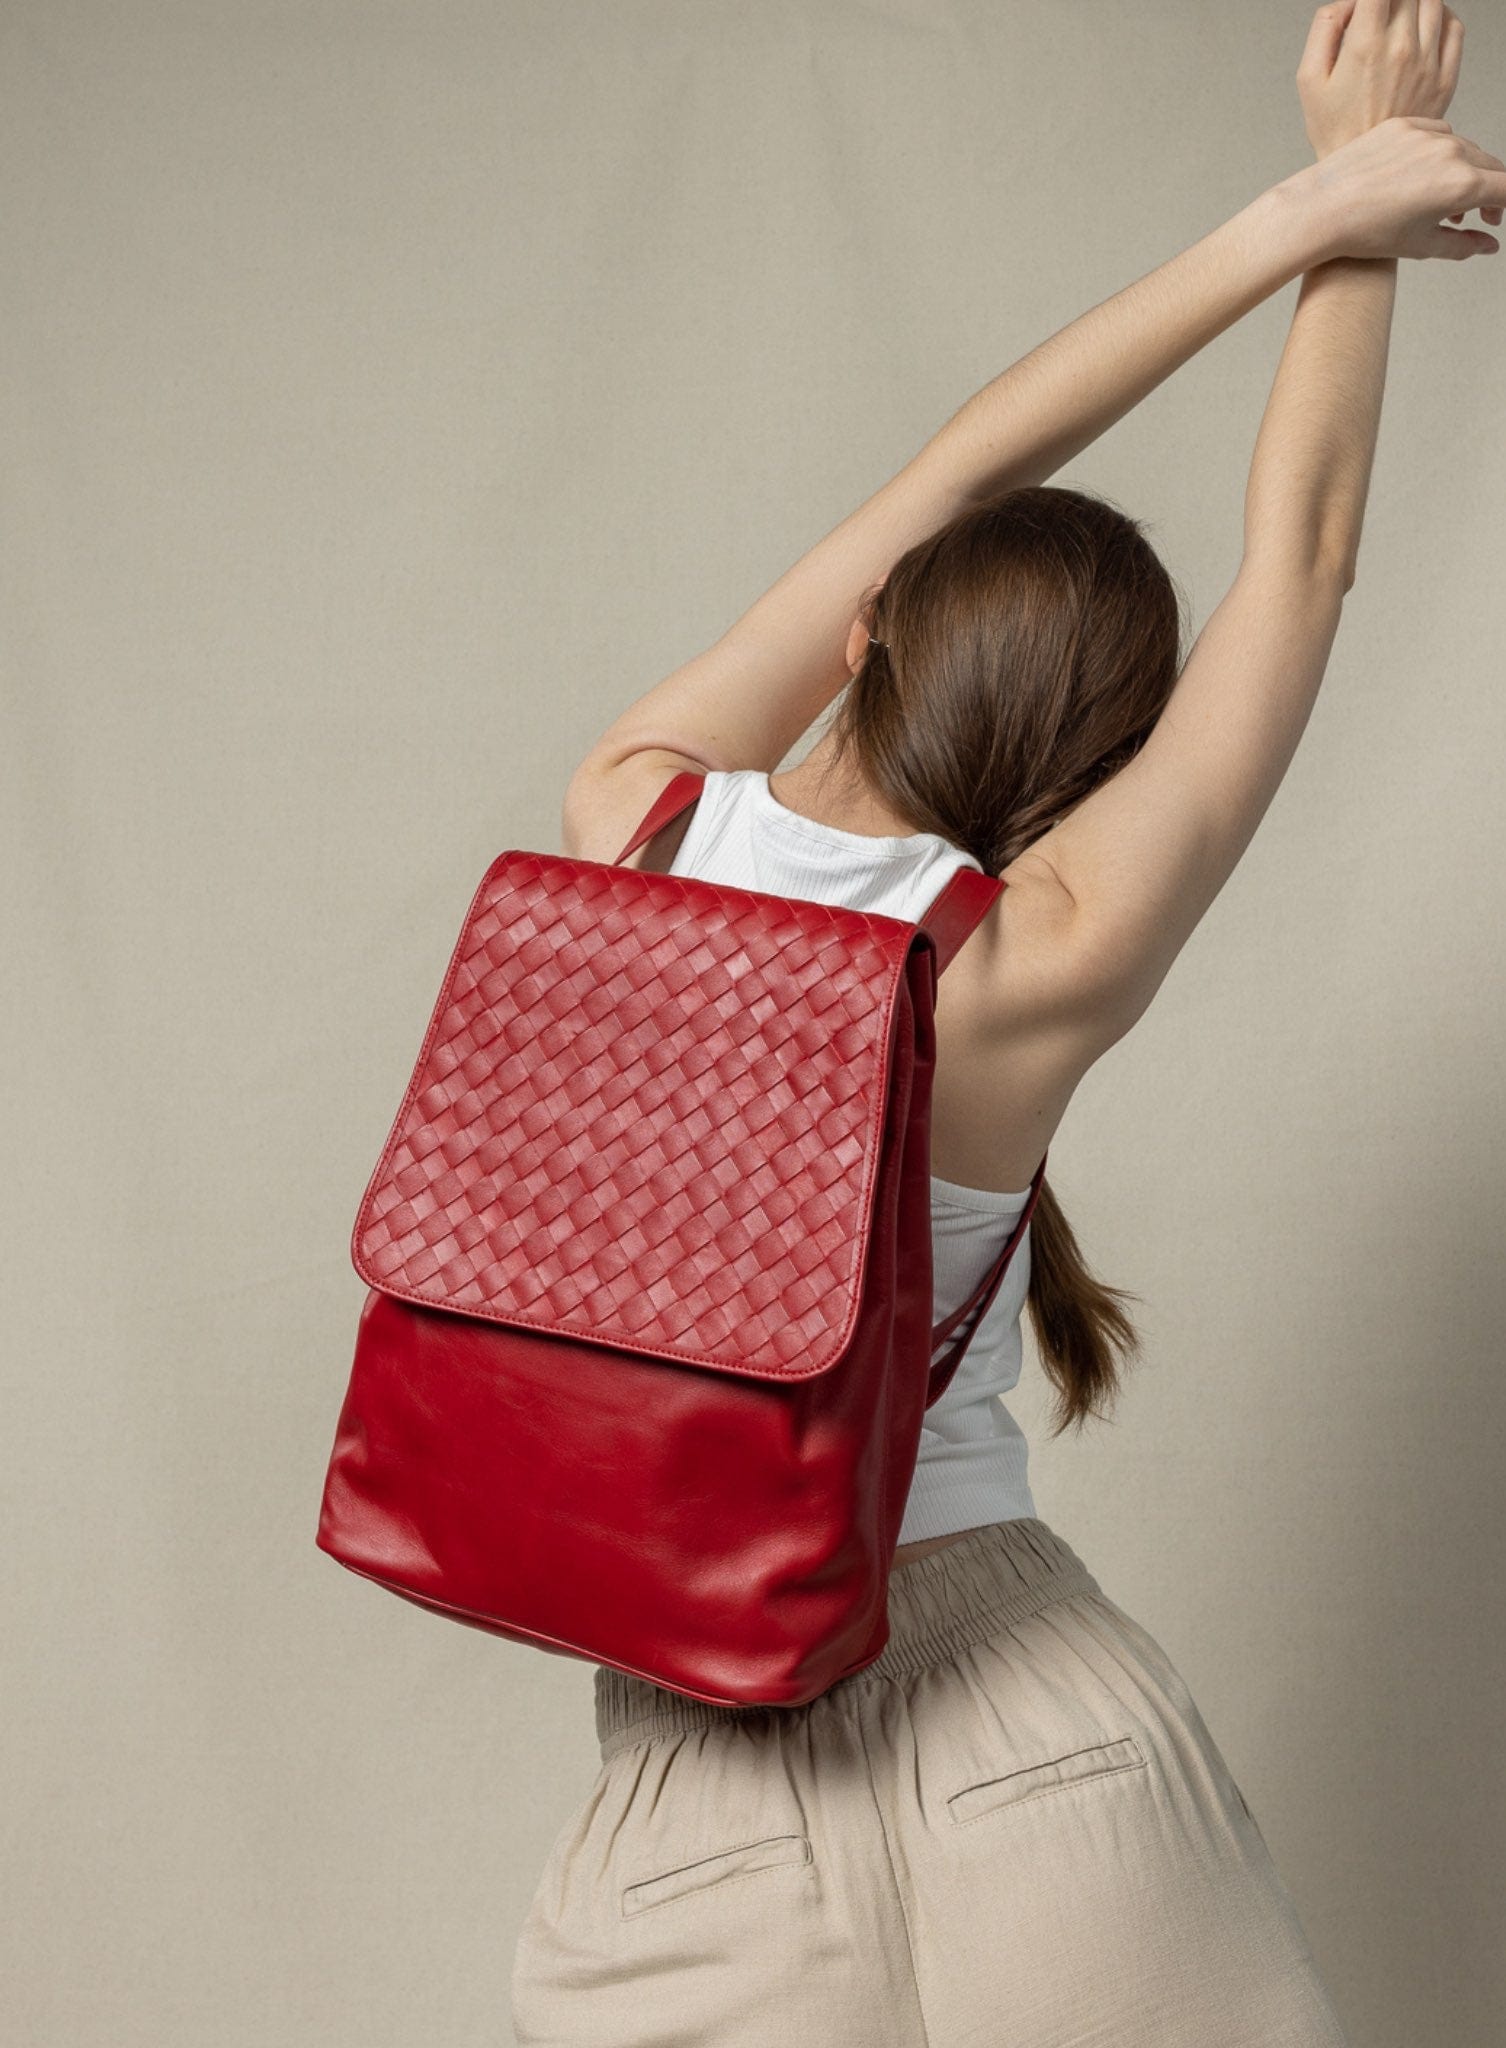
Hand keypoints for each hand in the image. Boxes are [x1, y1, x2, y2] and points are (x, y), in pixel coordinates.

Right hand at [1298, 0, 1461, 158]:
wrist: (1363, 177)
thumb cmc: (1335, 132)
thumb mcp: (1309, 78)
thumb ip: (1324, 26)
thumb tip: (1349, 2)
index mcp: (1365, 45)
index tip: (1366, 5)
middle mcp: (1402, 48)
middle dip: (1390, 1)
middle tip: (1376, 19)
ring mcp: (1428, 62)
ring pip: (1433, 2)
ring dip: (1415, 5)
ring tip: (1398, 25)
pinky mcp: (1445, 77)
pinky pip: (1455, 27)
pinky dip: (1441, 18)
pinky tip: (1423, 32)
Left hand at [1299, 115, 1503, 260]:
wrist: (1321, 210)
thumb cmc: (1366, 233)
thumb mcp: (1422, 246)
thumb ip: (1464, 245)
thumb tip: (1489, 245)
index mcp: (1461, 184)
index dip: (1505, 206)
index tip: (1495, 218)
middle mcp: (1450, 152)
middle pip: (1490, 166)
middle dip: (1490, 192)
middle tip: (1480, 216)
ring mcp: (1427, 134)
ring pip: (1464, 148)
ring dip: (1466, 172)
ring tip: (1448, 203)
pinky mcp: (1404, 125)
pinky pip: (1436, 133)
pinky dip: (1439, 153)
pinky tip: (1424, 176)